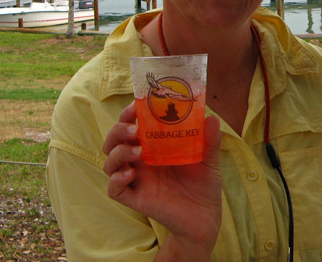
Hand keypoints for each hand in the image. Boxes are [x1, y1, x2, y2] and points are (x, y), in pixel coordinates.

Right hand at [103, 102, 222, 257]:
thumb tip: (211, 118)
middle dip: (118, 130)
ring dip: (118, 153)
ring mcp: (137, 179)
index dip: (128, 113)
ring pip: (110, 163)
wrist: (206, 214)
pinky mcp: (136, 198)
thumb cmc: (204, 182)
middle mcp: (141, 160)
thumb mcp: (209, 158)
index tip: (135, 105)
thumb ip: (210, 139)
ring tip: (138, 152)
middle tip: (135, 130)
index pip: (132, 124)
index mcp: (154, 145)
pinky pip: (114, 189)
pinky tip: (130, 174)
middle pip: (114, 140)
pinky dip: (116, 180)